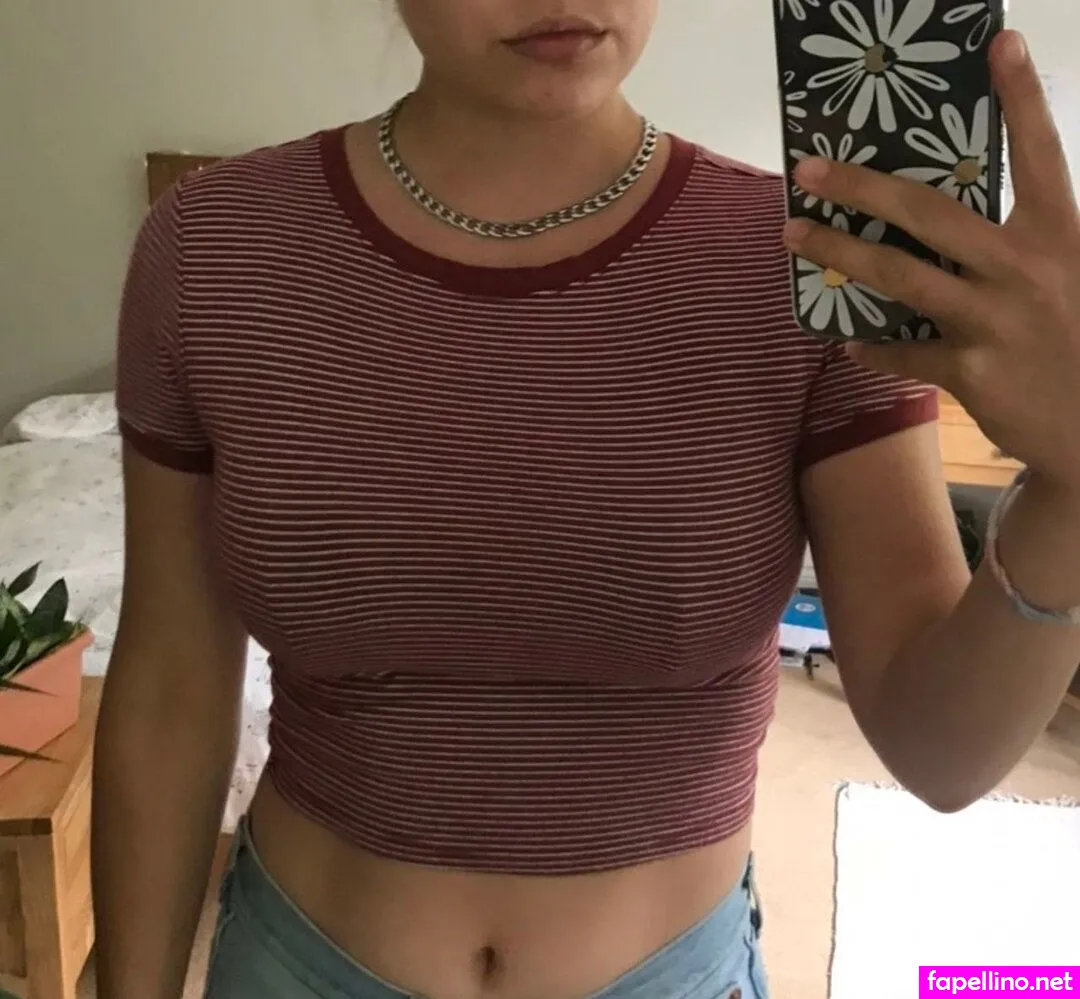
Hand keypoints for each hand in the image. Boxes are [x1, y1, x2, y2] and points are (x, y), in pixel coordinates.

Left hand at [782, 30, 1079, 496]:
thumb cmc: (1075, 338)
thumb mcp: (1067, 273)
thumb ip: (1020, 242)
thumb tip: (945, 224)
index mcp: (1058, 232)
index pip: (1039, 152)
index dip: (1021, 97)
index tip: (999, 43)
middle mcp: (1026, 266)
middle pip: (929, 211)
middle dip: (863, 186)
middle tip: (809, 168)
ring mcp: (996, 319)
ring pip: (901, 275)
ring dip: (840, 252)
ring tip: (796, 233)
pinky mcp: (972, 370)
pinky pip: (905, 351)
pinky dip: (873, 347)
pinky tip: (849, 341)